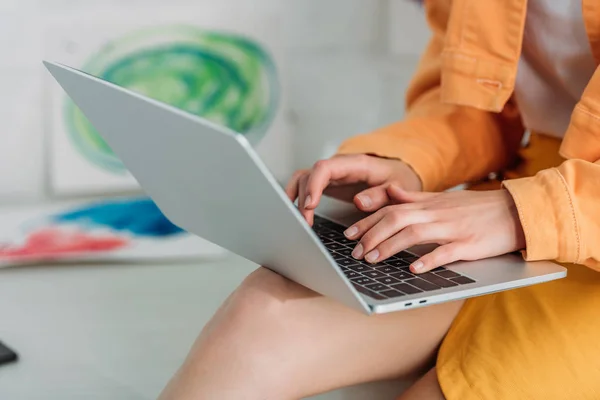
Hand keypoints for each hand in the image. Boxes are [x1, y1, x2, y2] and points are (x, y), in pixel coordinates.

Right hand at [285, 155, 421, 224]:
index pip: (325, 168)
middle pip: (309, 176)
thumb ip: (381, 194)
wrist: (399, 174)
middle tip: (305, 223)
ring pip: (302, 180)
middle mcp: (338, 166)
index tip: (311, 205)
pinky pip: (304, 185)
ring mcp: (331, 174)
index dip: (314, 185)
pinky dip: (295, 197)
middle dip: (303, 199)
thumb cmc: (399, 179)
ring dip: (296, 199)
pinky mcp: (327, 183)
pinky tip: (294, 213)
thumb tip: (359, 201)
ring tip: (300, 222)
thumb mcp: (399, 187)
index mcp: (355, 164)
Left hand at [344, 185, 525, 272]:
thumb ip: (414, 197)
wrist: (515, 212)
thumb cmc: (476, 208)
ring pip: (414, 234)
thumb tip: (389, 191)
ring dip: (390, 247)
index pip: (391, 209)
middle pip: (397, 219)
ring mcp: (452, 228)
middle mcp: (436, 213)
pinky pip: (445, 252)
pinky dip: (428, 259)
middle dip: (372, 235)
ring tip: (373, 260)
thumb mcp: (442, 199)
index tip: (349, 235)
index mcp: (428, 204)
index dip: (368, 222)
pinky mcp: (469, 244)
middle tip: (355, 252)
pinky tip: (413, 268)